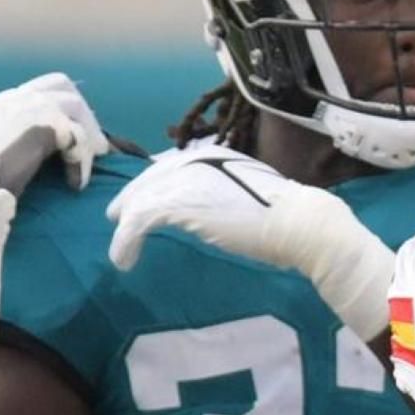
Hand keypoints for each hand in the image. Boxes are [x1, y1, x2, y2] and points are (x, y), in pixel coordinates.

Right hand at [0, 72, 108, 193]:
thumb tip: (11, 146)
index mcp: (1, 102)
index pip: (40, 88)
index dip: (63, 109)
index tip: (71, 136)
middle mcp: (15, 97)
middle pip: (63, 86)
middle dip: (83, 114)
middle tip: (95, 146)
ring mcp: (29, 108)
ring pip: (74, 105)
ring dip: (89, 134)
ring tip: (92, 162)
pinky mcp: (42, 127)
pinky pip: (77, 138)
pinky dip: (81, 162)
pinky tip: (75, 184)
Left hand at [106, 151, 301, 270]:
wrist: (297, 221)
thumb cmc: (285, 214)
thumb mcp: (248, 192)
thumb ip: (224, 193)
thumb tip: (214, 208)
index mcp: (211, 155)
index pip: (167, 168)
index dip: (149, 187)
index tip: (141, 204)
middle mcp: (192, 161)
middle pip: (147, 181)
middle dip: (130, 202)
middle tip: (117, 222)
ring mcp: (183, 180)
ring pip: (138, 201)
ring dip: (126, 229)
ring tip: (122, 251)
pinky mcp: (176, 203)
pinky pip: (137, 221)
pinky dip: (126, 241)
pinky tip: (125, 259)